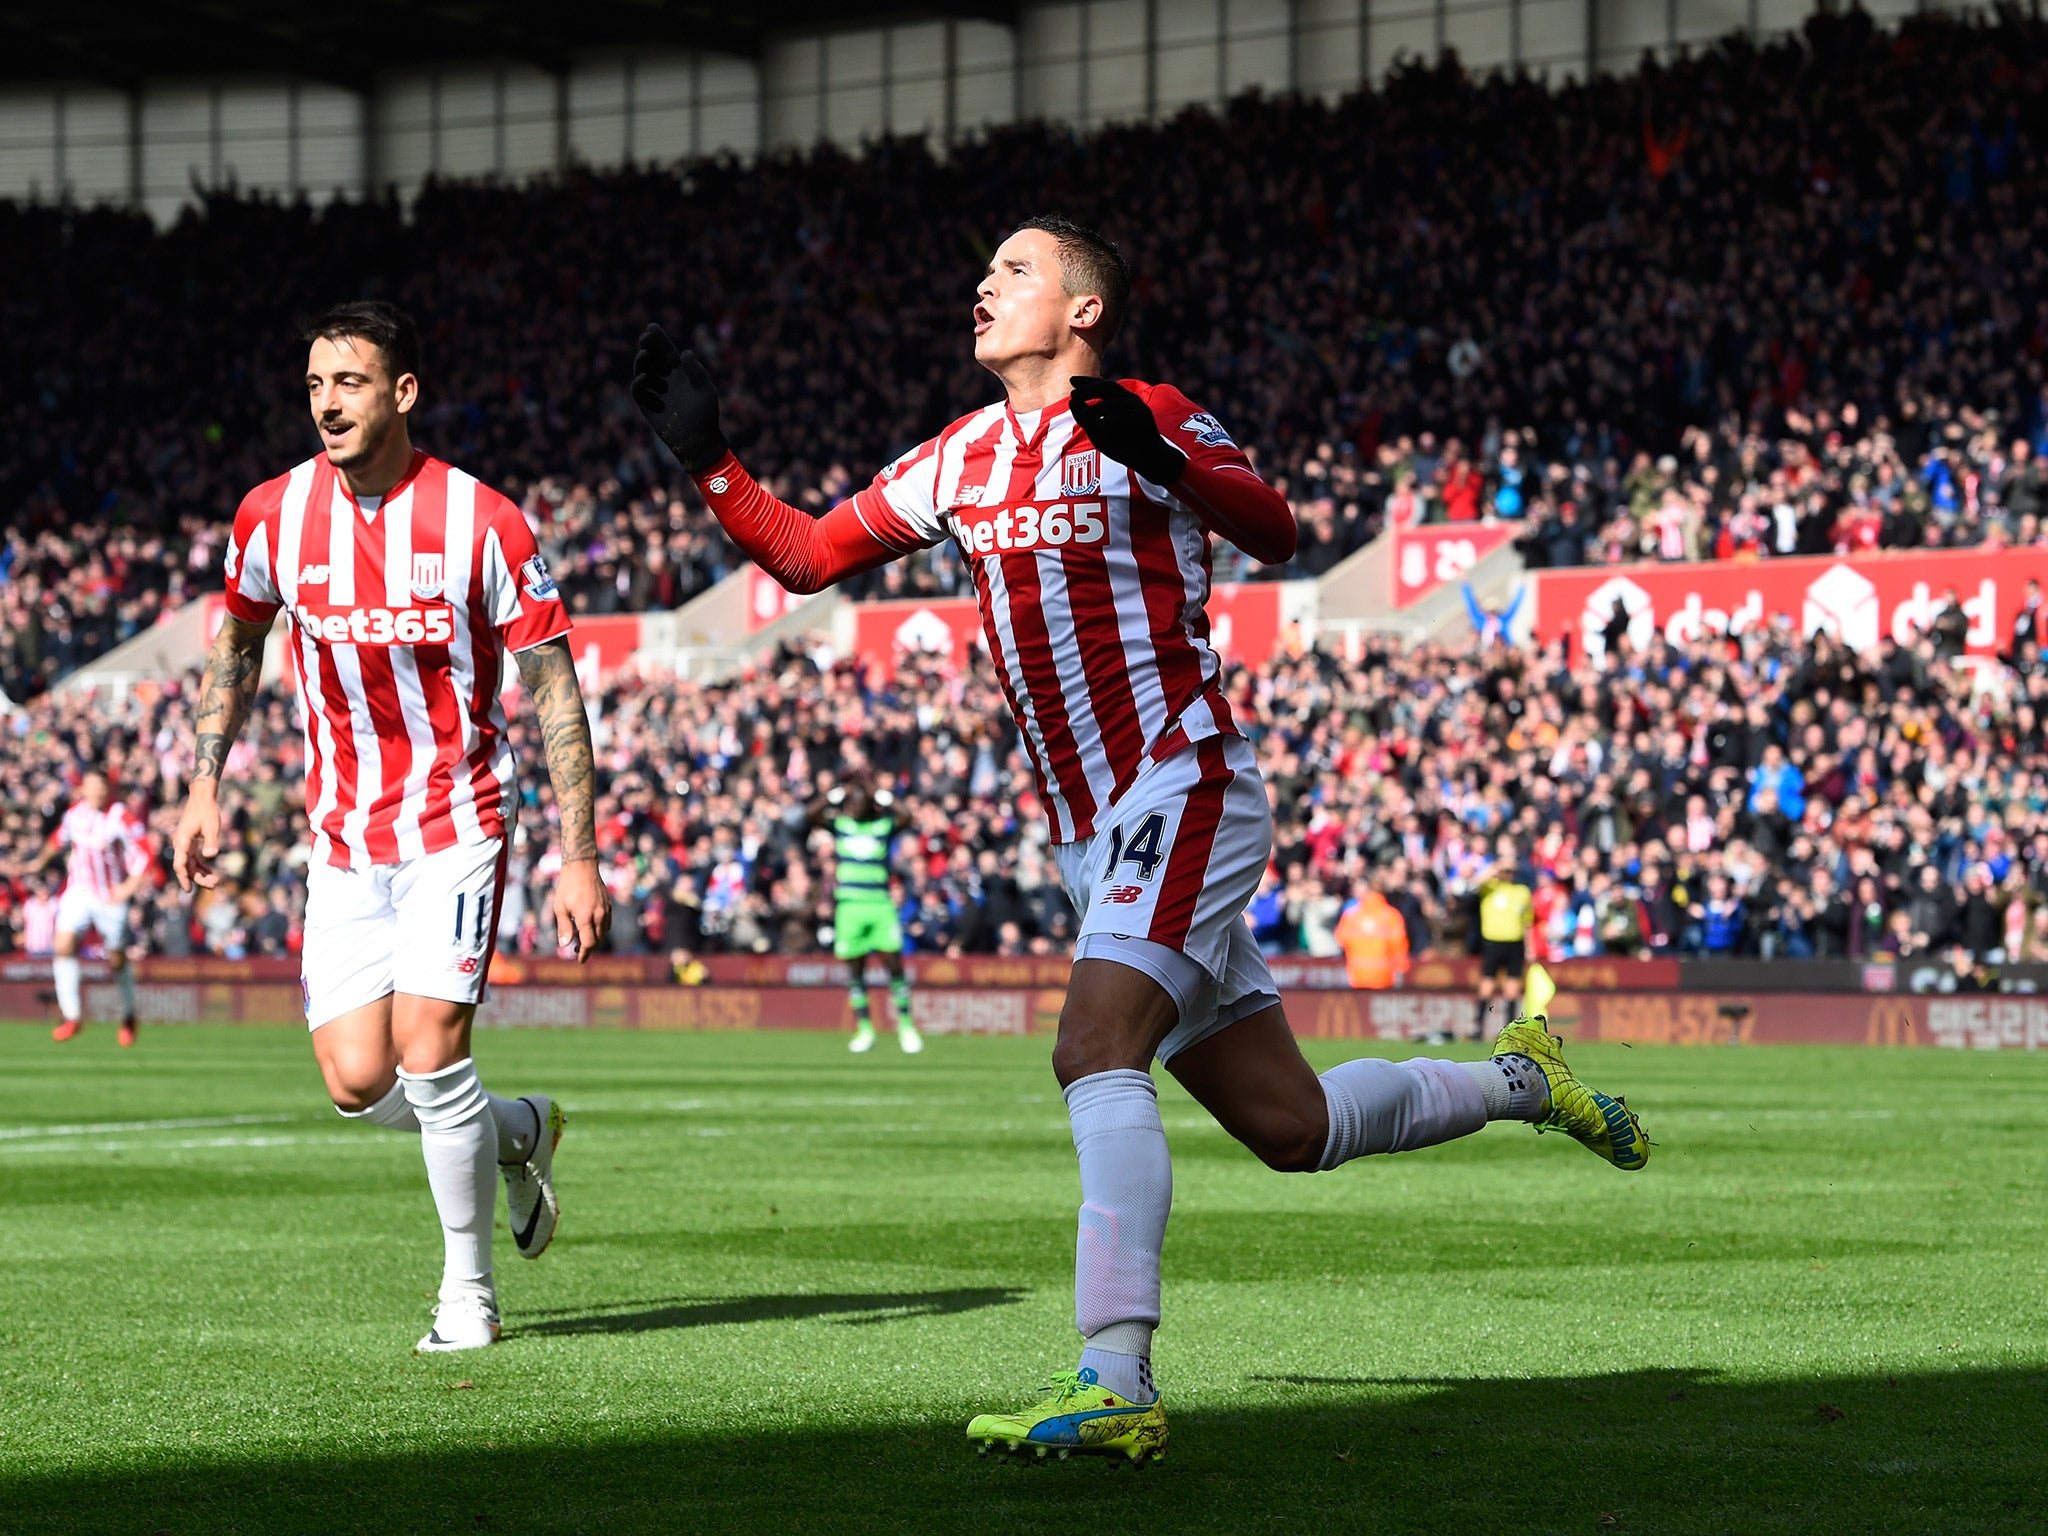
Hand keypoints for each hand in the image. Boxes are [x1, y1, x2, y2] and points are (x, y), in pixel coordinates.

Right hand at [172, 791, 220, 891]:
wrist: (202, 797)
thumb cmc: (207, 810)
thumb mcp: (211, 826)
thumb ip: (210, 841)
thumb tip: (210, 855)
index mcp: (182, 841)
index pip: (180, 864)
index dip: (183, 878)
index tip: (189, 890)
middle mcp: (180, 844)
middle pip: (186, 867)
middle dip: (198, 878)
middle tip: (214, 885)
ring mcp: (184, 844)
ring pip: (190, 864)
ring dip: (201, 874)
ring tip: (215, 882)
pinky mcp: (190, 842)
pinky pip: (193, 859)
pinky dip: (201, 866)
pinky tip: (211, 873)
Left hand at [554, 857, 611, 961]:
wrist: (582, 868)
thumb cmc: (567, 887)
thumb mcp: (560, 908)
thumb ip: (564, 927)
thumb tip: (565, 945)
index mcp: (585, 918)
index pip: (589, 943)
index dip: (585, 953)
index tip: (579, 959)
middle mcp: (599, 915)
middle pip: (598, 940)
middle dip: (589, 948)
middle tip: (577, 950)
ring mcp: (605, 910)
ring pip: (604, 932)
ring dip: (595, 940)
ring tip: (582, 939)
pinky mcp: (608, 905)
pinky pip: (607, 923)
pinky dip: (600, 930)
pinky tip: (591, 927)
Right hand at [631, 323, 727, 472]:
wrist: (698, 440)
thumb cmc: (707, 415)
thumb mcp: (706, 391)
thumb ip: (696, 372)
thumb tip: (685, 352)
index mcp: (679, 372)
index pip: (665, 351)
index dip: (658, 338)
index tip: (651, 327)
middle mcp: (665, 379)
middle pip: (652, 357)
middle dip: (647, 346)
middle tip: (645, 339)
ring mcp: (654, 391)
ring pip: (642, 371)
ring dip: (641, 362)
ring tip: (645, 354)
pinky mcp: (647, 406)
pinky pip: (638, 391)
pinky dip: (638, 383)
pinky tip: (644, 377)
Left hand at [1069, 376, 1187, 485]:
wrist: (1148, 460)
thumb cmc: (1122, 446)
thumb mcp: (1098, 433)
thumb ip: (1085, 419)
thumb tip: (1072, 401)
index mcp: (1119, 400)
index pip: (1102, 386)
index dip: (1087, 381)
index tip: (1072, 380)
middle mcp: (1129, 400)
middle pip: (1109, 387)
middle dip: (1090, 390)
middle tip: (1075, 394)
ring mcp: (1138, 407)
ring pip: (1116, 402)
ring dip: (1098, 408)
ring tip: (1083, 416)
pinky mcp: (1145, 418)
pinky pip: (1127, 415)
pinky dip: (1113, 420)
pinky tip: (1101, 425)